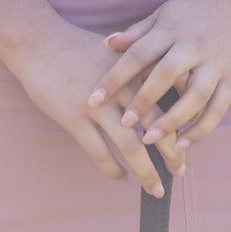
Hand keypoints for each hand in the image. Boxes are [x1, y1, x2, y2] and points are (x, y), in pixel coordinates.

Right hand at [13, 18, 190, 195]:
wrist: (40, 42)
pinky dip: (113, 169)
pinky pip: (100, 153)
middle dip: (171, 153)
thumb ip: (138, 69)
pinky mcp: (74, 118)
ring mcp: (97, 104)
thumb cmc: (78, 48)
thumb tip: (164, 92)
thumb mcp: (114, 52)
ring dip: (147, 172)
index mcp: (133, 69)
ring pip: (130, 146)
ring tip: (156, 189)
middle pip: (155, 126)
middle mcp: (120, 88)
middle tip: (181, 172)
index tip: (190, 143)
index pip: (167, 100)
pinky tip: (121, 177)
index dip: (182, 124)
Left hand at [86, 0, 230, 148]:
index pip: (138, 53)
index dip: (115, 77)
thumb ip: (137, 32)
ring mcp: (215, 63)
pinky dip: (201, 129)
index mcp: (172, 29)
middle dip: (144, 100)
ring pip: (195, 97)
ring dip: (172, 121)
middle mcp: (194, 46)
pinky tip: (182, 144)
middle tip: (123, 123)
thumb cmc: (194, 12)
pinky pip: (218, 109)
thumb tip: (106, 44)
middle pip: (166, 74)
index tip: (93, 99)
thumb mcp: (164, 14)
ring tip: (149, 140)